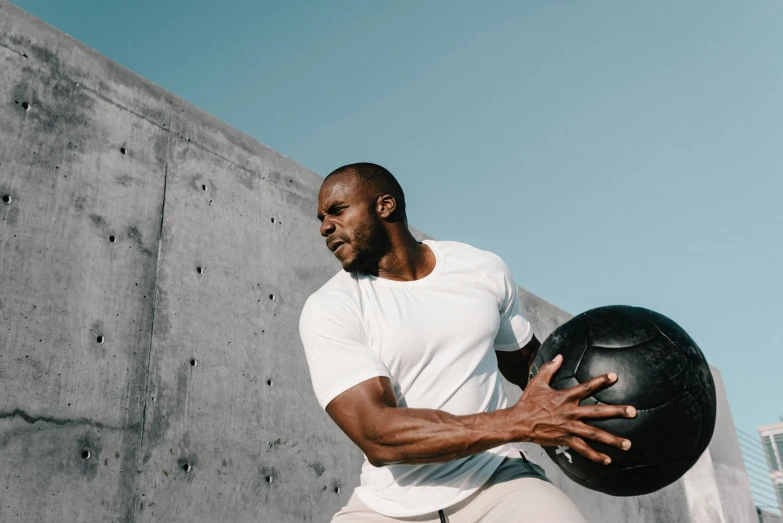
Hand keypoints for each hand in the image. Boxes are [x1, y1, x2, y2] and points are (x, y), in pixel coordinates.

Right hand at [510, 354, 636, 463]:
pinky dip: (595, 456)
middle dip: (616, 412)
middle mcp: (570, 412)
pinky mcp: (565, 439)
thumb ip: (550, 368)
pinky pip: (583, 449)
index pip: (586, 387)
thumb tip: (560, 356)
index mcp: (565, 397)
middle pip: (597, 412)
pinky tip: (608, 460)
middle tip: (633, 411)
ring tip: (628, 444)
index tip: (614, 376)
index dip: (600, 381)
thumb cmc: (528, 401)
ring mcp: (569, 427)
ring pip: (594, 434)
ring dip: (612, 439)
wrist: (519, 422)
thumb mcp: (537, 382)